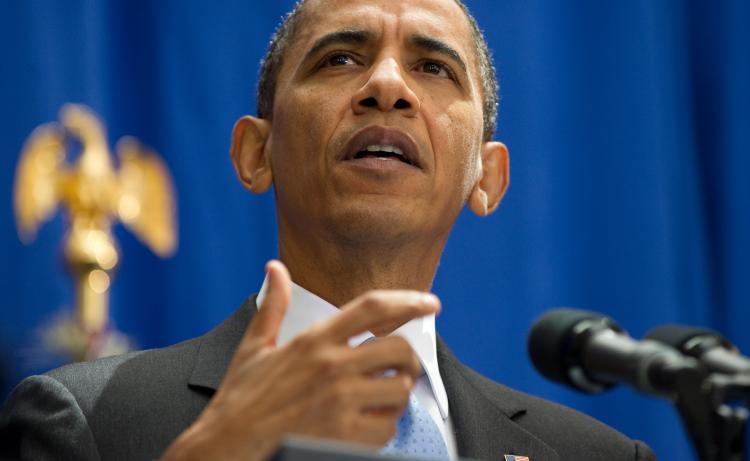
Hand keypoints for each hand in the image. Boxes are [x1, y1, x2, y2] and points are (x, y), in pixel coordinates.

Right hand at [161, 260, 439, 460]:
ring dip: (397, 395)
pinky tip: (367, 425)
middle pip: (399, 349)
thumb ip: (273, 305)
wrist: (228, 445)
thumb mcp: (255, 346)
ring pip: (400, 389)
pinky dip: (384, 427)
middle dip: (408, 359)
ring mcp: (339, 401)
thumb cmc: (242, 398)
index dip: (407, 301)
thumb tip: (275, 268)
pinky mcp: (343, 436)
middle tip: (400, 368)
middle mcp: (331, 366)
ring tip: (381, 398)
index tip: (430, 303)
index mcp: (314, 340)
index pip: (372, 308)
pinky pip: (388, 428)